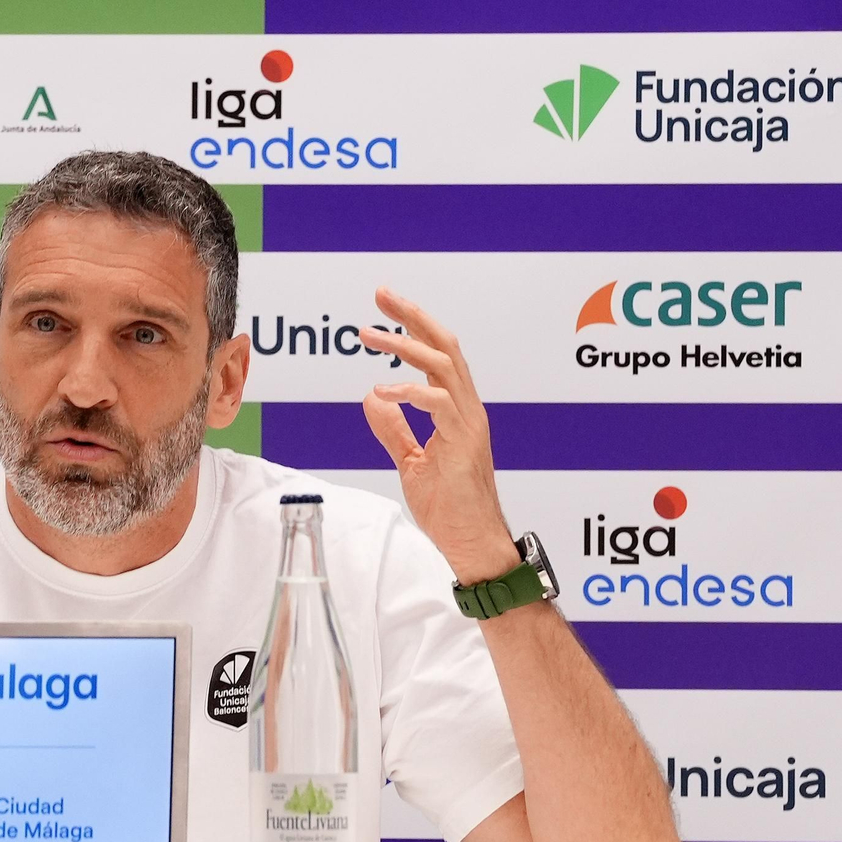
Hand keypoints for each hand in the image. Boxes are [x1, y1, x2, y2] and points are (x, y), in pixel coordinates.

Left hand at [357, 287, 518, 584]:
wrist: (473, 545)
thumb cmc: (450, 510)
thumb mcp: (413, 461)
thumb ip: (394, 429)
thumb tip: (372, 397)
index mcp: (457, 410)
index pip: (437, 355)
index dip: (413, 327)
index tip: (383, 307)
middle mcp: (467, 409)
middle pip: (445, 346)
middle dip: (412, 316)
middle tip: (381, 295)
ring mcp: (469, 424)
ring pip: (444, 365)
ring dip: (404, 345)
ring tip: (368, 335)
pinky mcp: (465, 444)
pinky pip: (440, 404)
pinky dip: (410, 391)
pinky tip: (383, 389)